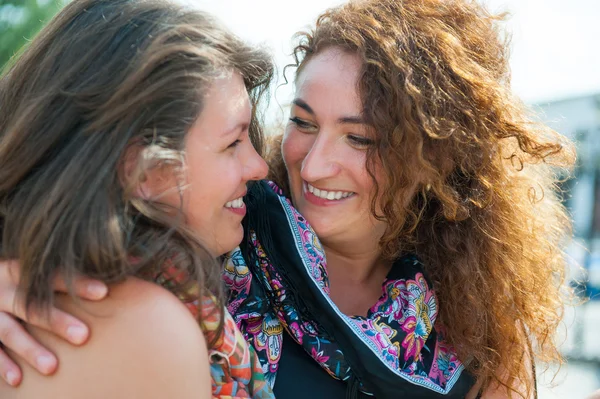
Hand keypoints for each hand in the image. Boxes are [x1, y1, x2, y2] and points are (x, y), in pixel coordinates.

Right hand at [0, 259, 107, 385]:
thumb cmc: (24, 278)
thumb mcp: (39, 266)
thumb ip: (77, 269)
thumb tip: (135, 259)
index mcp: (20, 268)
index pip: (51, 274)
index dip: (77, 282)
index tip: (103, 292)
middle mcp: (2, 289)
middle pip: (31, 305)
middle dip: (56, 321)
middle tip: (84, 336)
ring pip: (8, 331)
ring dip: (30, 349)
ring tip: (53, 367)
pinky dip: (2, 364)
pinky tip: (18, 379)